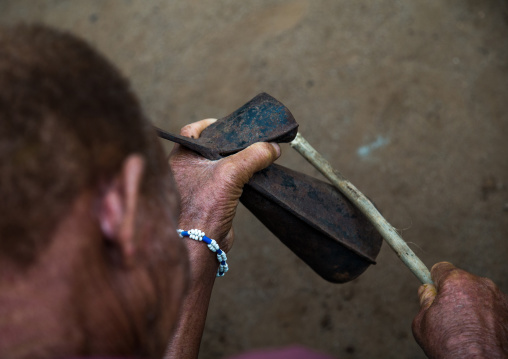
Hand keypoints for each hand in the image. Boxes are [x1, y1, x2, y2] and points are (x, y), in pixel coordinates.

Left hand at [168, 118, 279, 252]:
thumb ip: (253, 156)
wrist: (201, 245)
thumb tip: (272, 148)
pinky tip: (250, 179)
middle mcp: (184, 171)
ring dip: (233, 164)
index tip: (228, 126)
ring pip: (217, 167)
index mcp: (180, 158)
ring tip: (252, 159)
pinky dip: (235, 180)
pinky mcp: (208, 202)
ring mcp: (195, 187)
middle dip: (227, 145)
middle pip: (208, 149)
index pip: (192, 132)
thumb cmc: (204, 207)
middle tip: (245, 142)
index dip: (210, 125)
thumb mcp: (231, 173)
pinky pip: (222, 184)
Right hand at [412, 262, 507, 358]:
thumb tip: (427, 291)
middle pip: (462, 281)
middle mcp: (481, 284)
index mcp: (456, 281)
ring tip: (465, 329)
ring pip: (478, 295)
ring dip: (471, 305)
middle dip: (454, 294)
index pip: (441, 268)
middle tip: (447, 316)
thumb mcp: (422, 322)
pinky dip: (485, 317)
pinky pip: (491, 308)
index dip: (434, 280)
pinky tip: (480, 334)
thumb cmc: (450, 346)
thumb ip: (424, 300)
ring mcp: (499, 298)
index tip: (432, 291)